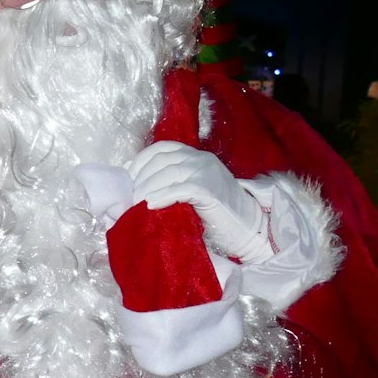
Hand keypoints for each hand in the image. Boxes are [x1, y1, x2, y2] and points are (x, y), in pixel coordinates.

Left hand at [129, 141, 271, 263]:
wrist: (249, 228)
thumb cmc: (216, 215)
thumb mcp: (190, 193)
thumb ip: (170, 184)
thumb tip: (135, 190)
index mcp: (195, 156)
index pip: (161, 148)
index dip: (141, 161)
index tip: (128, 179)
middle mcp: (200, 159)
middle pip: (161, 161)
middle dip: (140, 179)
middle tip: (128, 198)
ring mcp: (207, 172)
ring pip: (168, 173)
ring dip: (147, 189)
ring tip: (135, 205)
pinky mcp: (211, 189)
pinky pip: (181, 188)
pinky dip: (162, 196)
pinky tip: (151, 206)